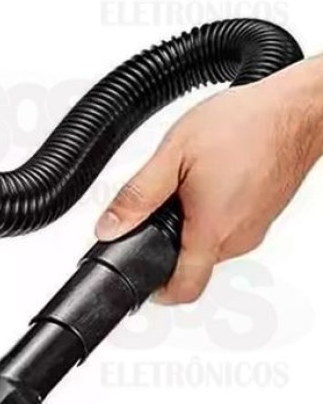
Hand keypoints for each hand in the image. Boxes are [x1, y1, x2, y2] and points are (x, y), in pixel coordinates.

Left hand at [95, 58, 322, 302]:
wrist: (294, 111)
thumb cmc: (244, 125)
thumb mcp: (173, 155)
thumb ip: (138, 195)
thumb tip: (109, 226)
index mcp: (213, 228)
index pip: (185, 288)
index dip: (157, 292)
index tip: (138, 279)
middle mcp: (239, 237)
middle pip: (194, 263)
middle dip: (167, 240)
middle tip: (154, 206)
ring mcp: (255, 228)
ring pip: (211, 243)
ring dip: (190, 224)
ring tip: (183, 184)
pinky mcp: (263, 215)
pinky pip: (230, 226)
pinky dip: (211, 212)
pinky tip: (207, 178)